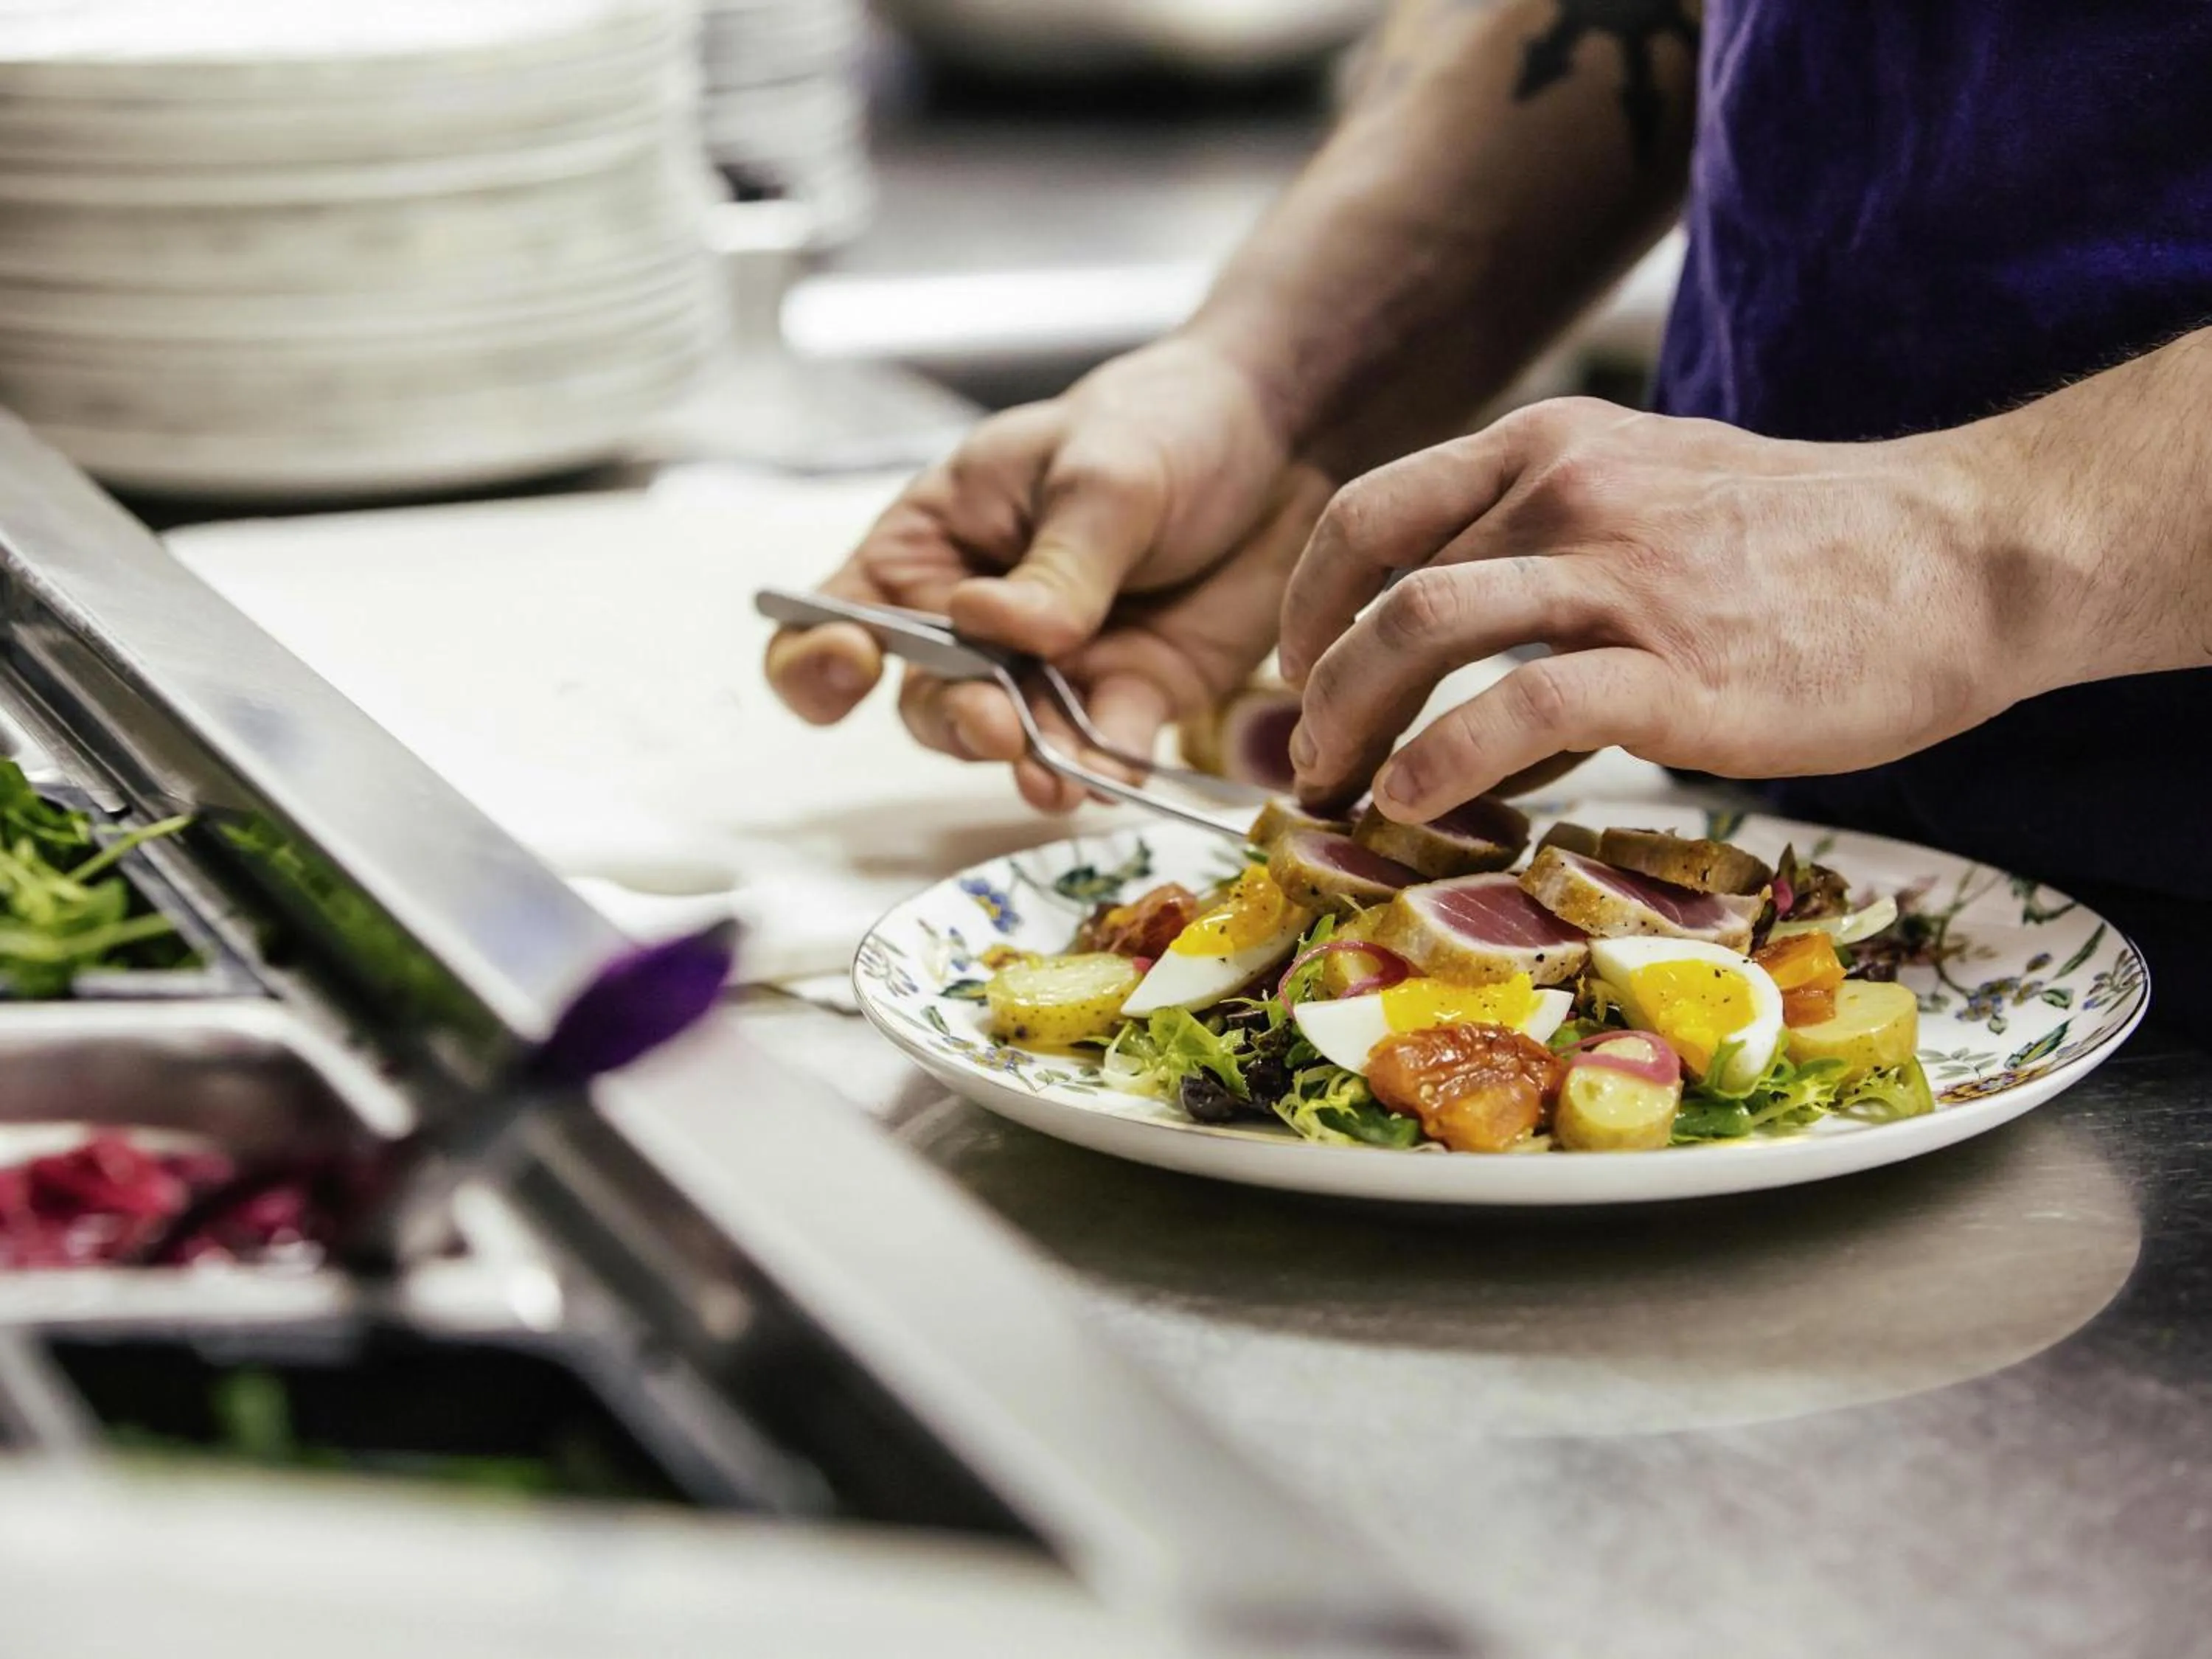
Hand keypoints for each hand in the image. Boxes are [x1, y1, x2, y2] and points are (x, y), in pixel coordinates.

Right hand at [764, 336, 1326, 810]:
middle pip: (926, 700)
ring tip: (1054, 780)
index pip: (835, 616)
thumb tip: (987, 625)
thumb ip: (1055, 564)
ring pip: (1013, 740)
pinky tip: (1112, 777)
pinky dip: (1103, 768)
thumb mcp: (1105, 475)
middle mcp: (976, 622)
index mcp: (934, 545)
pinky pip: (1102, 749)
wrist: (1284, 443)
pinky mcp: (1128, 697)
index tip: (854, 665)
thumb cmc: (1164, 423)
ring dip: (1029, 763)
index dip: (818, 660)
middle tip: (996, 725)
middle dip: (954, 721)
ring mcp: (1051, 669)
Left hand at [1279, 397, 2040, 819]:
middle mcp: (1570, 491)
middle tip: (1307, 756)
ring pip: (1423, 629)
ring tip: (1339, 787)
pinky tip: (1418, 804)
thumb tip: (1462, 678)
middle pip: (1378, 579)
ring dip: (1352, 720)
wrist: (1971, 553)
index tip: (1300, 666)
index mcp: (1555, 446)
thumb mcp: (1660, 500)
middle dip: (1316, 680)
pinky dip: (1443, 764)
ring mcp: (1622, 576)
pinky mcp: (1675, 669)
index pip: (1375, 511)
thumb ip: (1552, 561)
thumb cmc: (1814, 547)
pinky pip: (1517, 712)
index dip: (1310, 597)